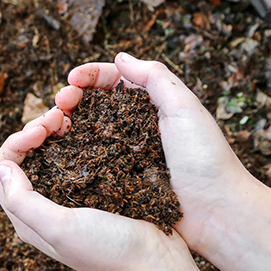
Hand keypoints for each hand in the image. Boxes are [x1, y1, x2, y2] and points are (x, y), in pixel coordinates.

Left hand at [0, 108, 226, 270]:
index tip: (41, 129)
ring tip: (72, 116)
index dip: (16, 142)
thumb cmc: (108, 251)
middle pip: (24, 158)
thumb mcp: (60, 228)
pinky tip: (91, 128)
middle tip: (59, 116)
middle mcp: (45, 207)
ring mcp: (71, 198)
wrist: (157, 266)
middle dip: (35, 131)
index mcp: (28, 219)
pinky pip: (78, 157)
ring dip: (55, 132)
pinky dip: (78, 138)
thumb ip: (24, 201)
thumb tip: (2, 166)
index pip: (2, 170)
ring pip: (50, 154)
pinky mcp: (97, 191)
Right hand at [56, 53, 270, 270]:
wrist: (217, 213)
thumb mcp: (185, 108)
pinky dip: (74, 153)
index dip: (90, 76)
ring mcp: (127, 154)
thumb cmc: (206, 159)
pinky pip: (92, 162)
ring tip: (54, 125)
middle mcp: (138, 127)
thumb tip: (120, 57)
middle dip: (73, 97)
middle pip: (96, 104)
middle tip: (60, 103)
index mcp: (154, 105)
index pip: (115, 80)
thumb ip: (155, 78)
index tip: (72, 79)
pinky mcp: (120, 180)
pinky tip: (60, 151)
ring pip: (89, 131)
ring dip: (68, 123)